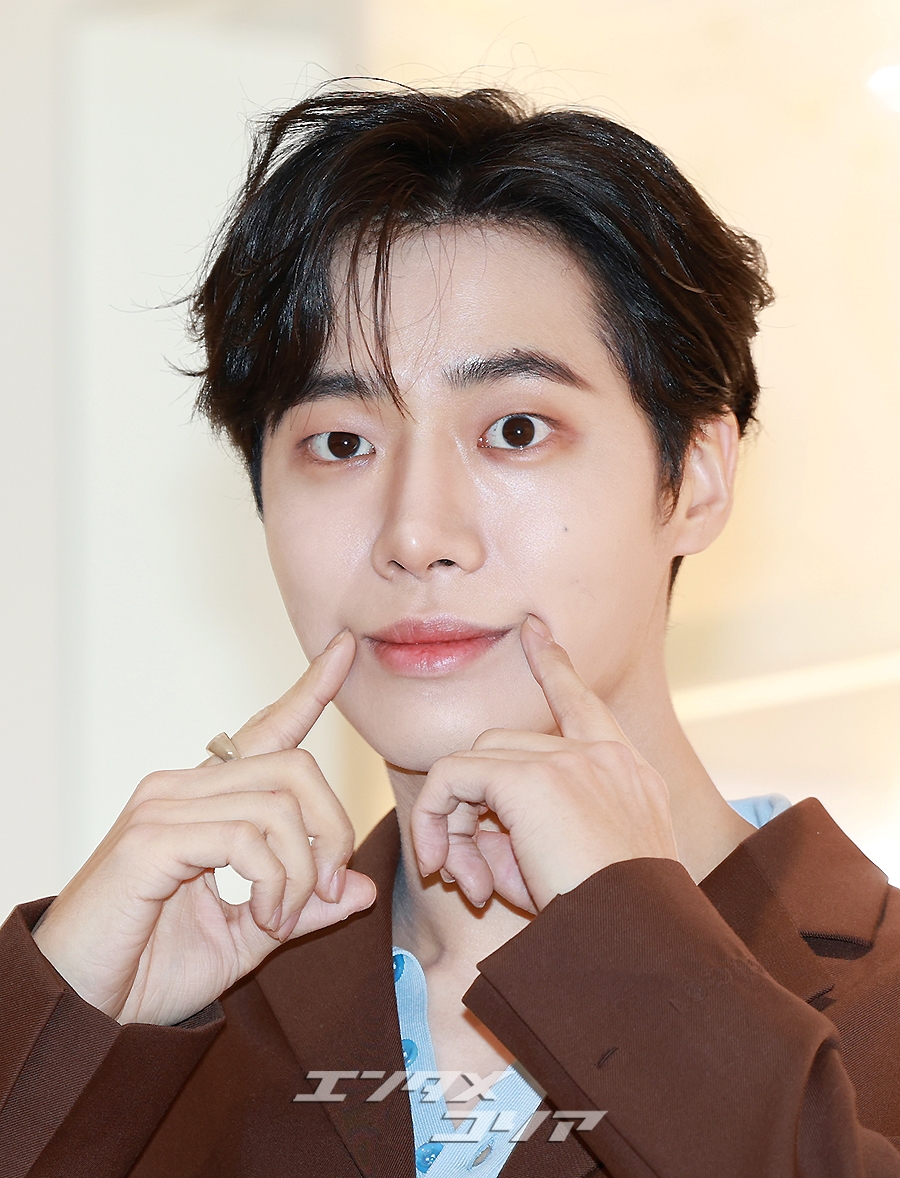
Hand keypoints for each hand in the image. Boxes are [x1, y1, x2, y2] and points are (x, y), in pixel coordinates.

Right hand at [33, 631, 375, 1025]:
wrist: (84, 1008)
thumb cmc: (151, 969)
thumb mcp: (250, 936)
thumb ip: (304, 908)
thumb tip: (364, 887)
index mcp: (205, 799)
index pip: (266, 729)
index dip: (309, 689)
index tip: (345, 650)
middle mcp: (182, 787)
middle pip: (296, 767)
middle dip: (333, 829)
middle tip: (330, 889)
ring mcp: (163, 807)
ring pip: (278, 805)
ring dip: (302, 872)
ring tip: (281, 918)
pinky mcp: (151, 839)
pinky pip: (245, 838)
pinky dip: (274, 883)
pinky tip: (264, 918)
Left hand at [410, 616, 677, 911]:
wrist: (637, 947)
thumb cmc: (608, 928)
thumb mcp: (573, 873)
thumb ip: (524, 837)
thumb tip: (470, 834)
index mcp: (628, 775)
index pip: (584, 705)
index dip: (555, 668)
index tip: (535, 632)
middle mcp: (604, 757)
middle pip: (506, 747)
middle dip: (475, 808)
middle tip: (471, 878)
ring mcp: (571, 761)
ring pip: (477, 761)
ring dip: (457, 823)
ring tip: (467, 886)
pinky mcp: (534, 779)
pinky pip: (455, 779)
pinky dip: (437, 820)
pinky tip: (443, 867)